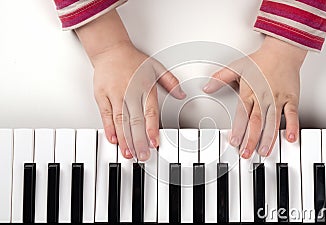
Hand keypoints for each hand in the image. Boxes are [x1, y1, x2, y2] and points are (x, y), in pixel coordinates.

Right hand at [92, 42, 185, 159]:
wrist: (110, 50)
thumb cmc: (132, 60)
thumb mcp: (155, 67)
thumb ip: (170, 81)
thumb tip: (181, 93)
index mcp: (144, 87)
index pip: (149, 112)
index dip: (152, 128)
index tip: (154, 142)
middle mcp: (129, 92)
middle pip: (135, 121)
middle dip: (139, 140)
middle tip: (143, 155)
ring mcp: (114, 95)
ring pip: (120, 121)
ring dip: (125, 138)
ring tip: (129, 153)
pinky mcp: (102, 96)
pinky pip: (106, 115)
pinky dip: (109, 128)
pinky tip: (114, 140)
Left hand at [203, 36, 306, 157]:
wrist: (283, 50)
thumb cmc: (261, 60)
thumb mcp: (236, 66)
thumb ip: (220, 78)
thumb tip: (206, 87)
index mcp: (249, 92)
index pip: (242, 114)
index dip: (238, 129)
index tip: (234, 141)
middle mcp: (263, 97)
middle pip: (256, 122)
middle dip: (251, 139)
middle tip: (247, 153)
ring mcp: (277, 99)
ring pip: (272, 121)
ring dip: (268, 138)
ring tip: (264, 151)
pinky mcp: (291, 98)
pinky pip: (292, 114)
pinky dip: (292, 125)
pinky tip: (291, 138)